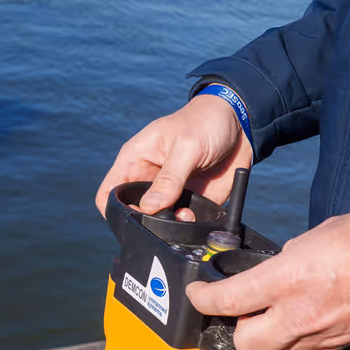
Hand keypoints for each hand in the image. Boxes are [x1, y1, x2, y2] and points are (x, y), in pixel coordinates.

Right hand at [95, 92, 252, 218]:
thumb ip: (169, 178)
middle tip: (165, 217)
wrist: (241, 124)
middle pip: (132, 212)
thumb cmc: (205, 122)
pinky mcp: (190, 202)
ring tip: (186, 215)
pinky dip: (189, 226)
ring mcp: (169, 193)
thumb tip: (148, 207)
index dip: (113, 208)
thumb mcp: (186, 146)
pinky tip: (197, 215)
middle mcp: (148, 180)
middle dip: (145, 222)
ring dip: (169, 226)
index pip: (109, 192)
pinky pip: (183, 222)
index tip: (133, 217)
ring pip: (157, 222)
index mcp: (135, 161)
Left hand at [186, 207, 349, 349]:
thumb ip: (286, 259)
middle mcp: (300, 315)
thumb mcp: (319, 235)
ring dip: (267, 338)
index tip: (196, 292)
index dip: (201, 299)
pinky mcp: (342, 347)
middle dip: (234, 329)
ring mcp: (322, 336)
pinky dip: (296, 343)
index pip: (227, 301)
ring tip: (272, 314)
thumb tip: (270, 271)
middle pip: (244, 343)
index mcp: (289, 279)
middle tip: (237, 309)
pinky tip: (301, 324)